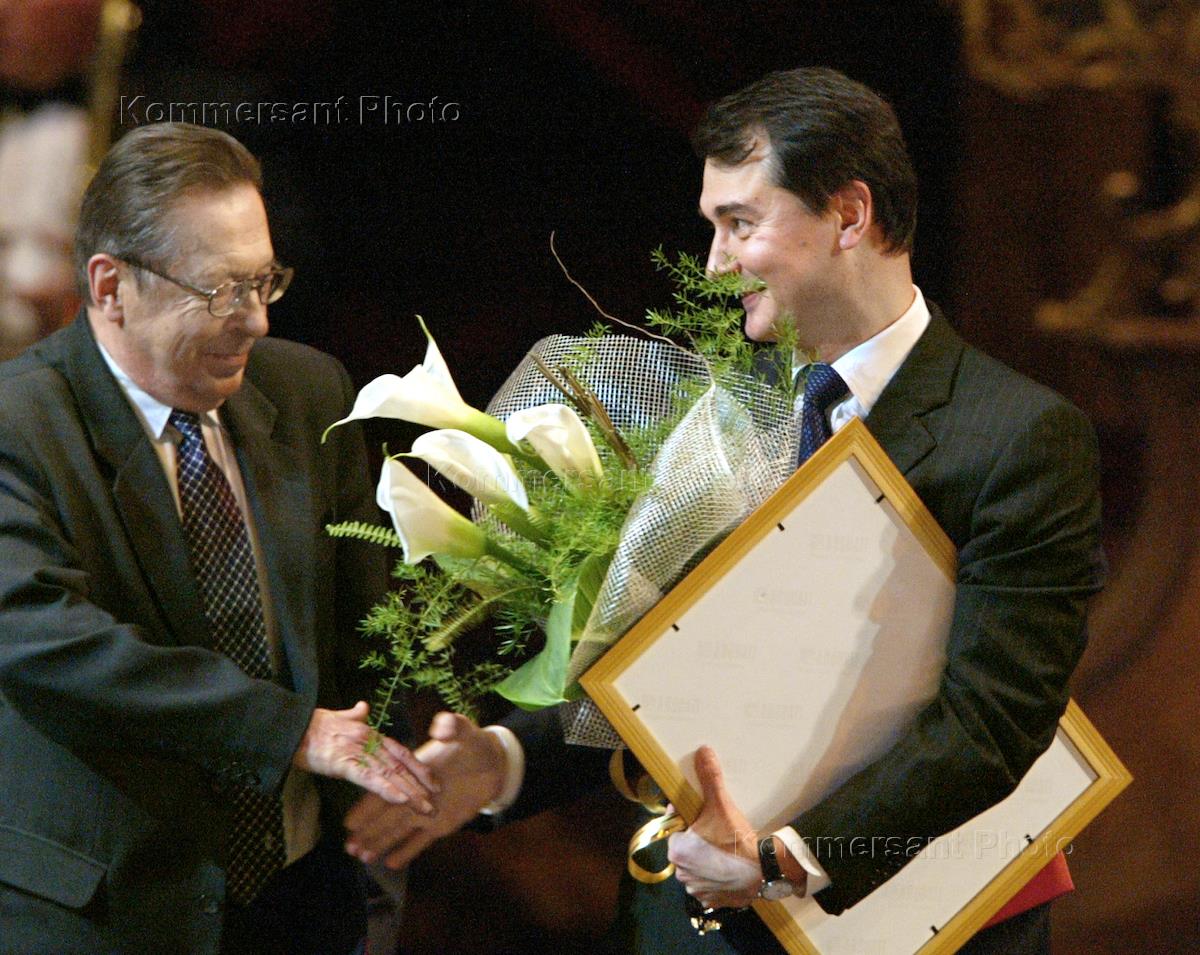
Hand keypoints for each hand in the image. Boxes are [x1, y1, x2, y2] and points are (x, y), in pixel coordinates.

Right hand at [293, 701, 436, 812]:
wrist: (292, 725)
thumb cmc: (312, 723)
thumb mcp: (338, 716)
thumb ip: (354, 714)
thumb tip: (363, 706)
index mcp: (369, 733)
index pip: (400, 751)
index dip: (417, 766)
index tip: (432, 780)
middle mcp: (369, 742)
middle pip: (400, 765)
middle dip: (419, 784)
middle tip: (436, 801)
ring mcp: (358, 752)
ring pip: (390, 774)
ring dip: (410, 792)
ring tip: (425, 808)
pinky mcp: (345, 763)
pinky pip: (370, 779)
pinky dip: (387, 789)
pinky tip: (401, 799)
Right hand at [344, 711, 507, 868]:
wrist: (494, 765)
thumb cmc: (475, 744)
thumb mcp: (464, 731)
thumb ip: (452, 726)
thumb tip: (440, 726)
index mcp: (414, 772)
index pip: (387, 789)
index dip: (368, 806)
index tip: (350, 821)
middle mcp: (415, 794)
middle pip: (387, 815)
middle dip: (368, 831)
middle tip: (348, 848)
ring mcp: (427, 812)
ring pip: (399, 830)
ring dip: (381, 843)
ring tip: (362, 858)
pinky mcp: (442, 825)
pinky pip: (422, 841)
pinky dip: (407, 851)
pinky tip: (390, 864)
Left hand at [668, 745, 763, 909]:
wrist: (764, 870)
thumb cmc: (736, 838)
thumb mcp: (721, 804)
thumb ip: (710, 778)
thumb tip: (703, 750)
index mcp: (677, 851)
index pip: (675, 829)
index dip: (687, 820)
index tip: (702, 817)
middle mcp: (681, 874)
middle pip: (684, 849)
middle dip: (695, 840)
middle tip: (715, 832)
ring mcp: (696, 890)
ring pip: (695, 868)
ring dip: (704, 860)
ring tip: (722, 849)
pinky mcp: (711, 901)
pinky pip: (707, 886)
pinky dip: (714, 878)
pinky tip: (726, 867)